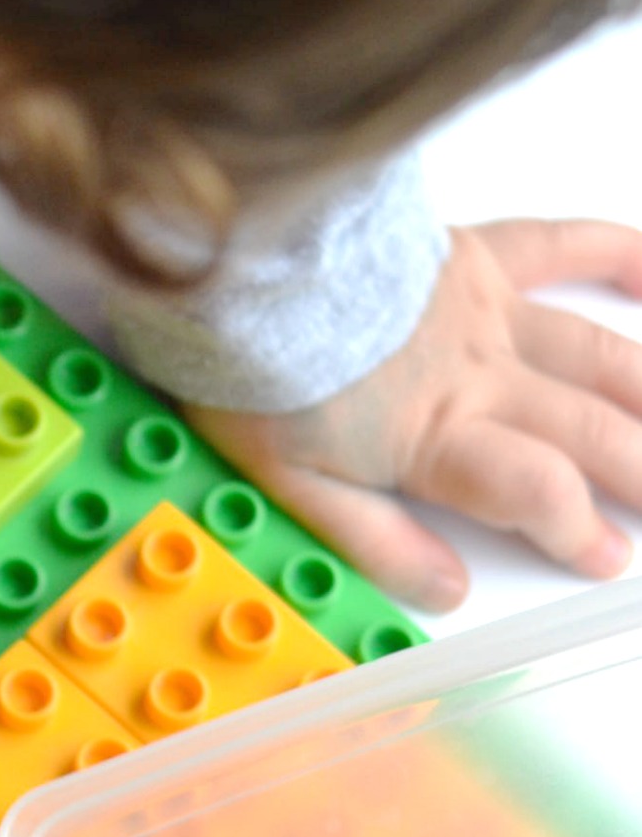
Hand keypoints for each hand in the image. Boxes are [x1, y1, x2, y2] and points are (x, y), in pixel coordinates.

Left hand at [192, 220, 641, 609]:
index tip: (606, 558)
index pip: (535, 490)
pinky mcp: (473, 256)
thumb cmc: (251, 376)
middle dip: (640, 473)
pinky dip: (619, 254)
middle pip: (587, 430)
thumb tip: (448, 593)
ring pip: (597, 356)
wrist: (235, 267)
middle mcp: (480, 374)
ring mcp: (486, 311)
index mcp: (436, 435)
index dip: (578, 529)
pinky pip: (561, 243)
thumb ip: (377, 542)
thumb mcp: (292, 487)